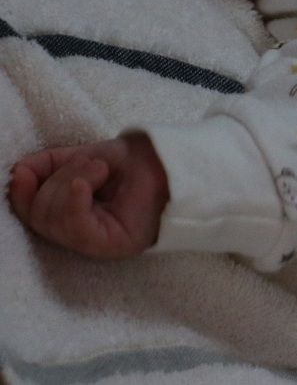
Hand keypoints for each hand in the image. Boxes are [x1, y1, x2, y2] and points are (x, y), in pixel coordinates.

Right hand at [8, 133, 168, 258]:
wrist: (172, 160)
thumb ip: (47, 167)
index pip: (32, 214)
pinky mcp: (113, 245)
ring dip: (71, 182)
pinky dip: (74, 202)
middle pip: (41, 217)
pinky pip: (78, 229)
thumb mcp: (81, 158)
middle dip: (56, 181)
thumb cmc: (132, 161)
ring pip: (55, 221)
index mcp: (70, 216)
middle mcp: (81, 235)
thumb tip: (17, 173)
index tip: (21, 173)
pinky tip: (84, 183)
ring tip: (101, 169)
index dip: (21, 195)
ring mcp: (97, 243)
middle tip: (92, 164)